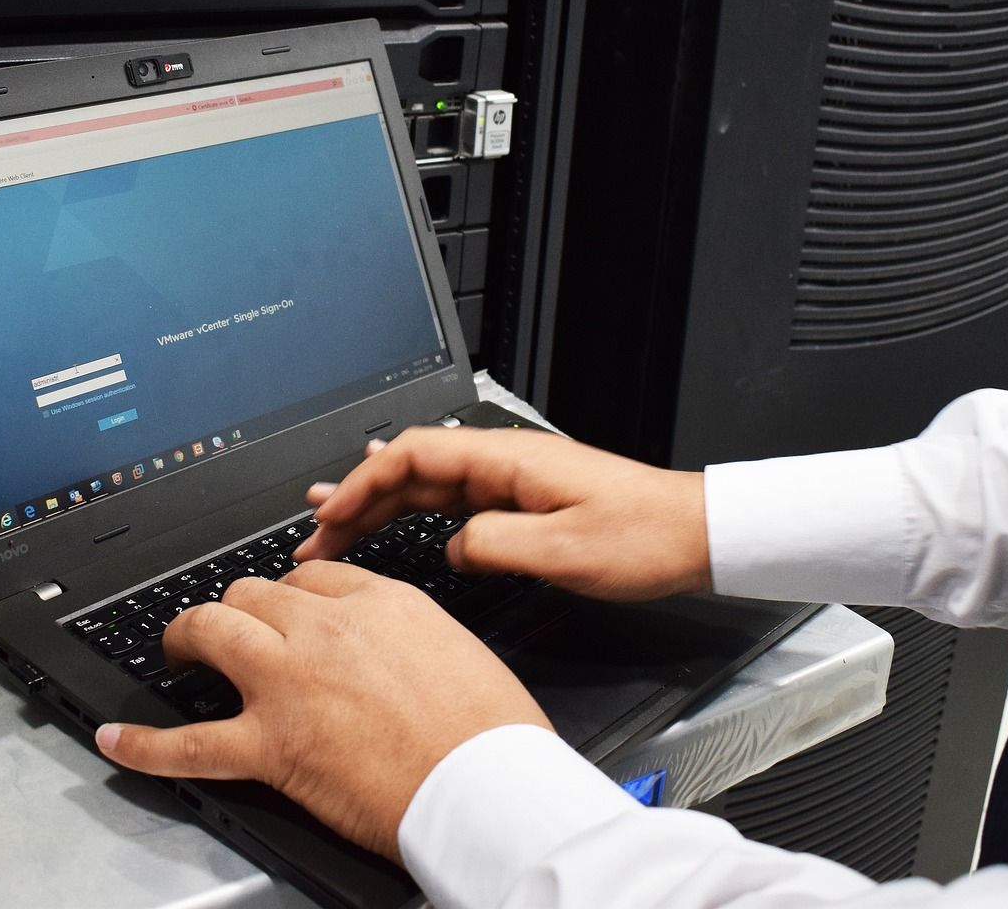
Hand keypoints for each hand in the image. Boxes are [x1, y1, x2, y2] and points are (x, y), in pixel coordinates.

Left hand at [94, 561, 548, 862]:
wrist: (489, 784)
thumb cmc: (491, 731)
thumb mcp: (457, 647)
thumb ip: (406, 635)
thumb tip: (386, 646)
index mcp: (380, 601)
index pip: (314, 578)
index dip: (292, 597)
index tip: (286, 612)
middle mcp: (327, 628)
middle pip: (256, 594)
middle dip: (237, 609)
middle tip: (230, 632)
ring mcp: (290, 682)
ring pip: (213, 631)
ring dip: (188, 638)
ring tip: (180, 653)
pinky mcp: (270, 745)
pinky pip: (188, 742)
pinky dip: (144, 743)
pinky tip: (116, 738)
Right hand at [293, 427, 711, 601]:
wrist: (694, 535)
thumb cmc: (644, 537)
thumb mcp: (564, 552)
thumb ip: (495, 546)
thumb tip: (452, 548)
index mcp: (508, 460)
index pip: (413, 454)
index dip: (361, 483)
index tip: (328, 516)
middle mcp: (504, 461)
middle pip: (410, 467)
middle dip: (355, 499)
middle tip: (314, 535)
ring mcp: (512, 480)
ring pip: (427, 485)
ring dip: (378, 506)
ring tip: (332, 526)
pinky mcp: (523, 502)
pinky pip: (452, 500)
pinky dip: (413, 511)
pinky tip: (394, 519)